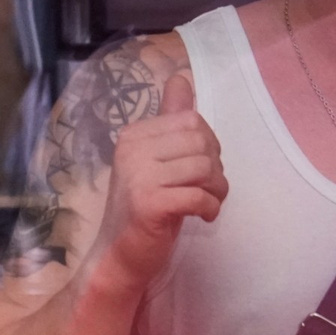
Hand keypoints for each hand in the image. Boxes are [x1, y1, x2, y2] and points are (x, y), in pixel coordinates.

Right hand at [97, 73, 228, 297]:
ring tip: (207, 204)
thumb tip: (181, 78)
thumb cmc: (143, 209)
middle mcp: (132, 150)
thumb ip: (169, 120)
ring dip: (217, 190)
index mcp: (133, 135)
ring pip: (204, 167)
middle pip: (201, 141)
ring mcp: (138, 176)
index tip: (198, 170)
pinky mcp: (150, 203)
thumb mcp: (156, 160)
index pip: (191, 120)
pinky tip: (202, 217)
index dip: (207, 145)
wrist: (119, 256)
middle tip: (207, 189)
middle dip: (215, 167)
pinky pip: (199, 195)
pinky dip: (210, 208)